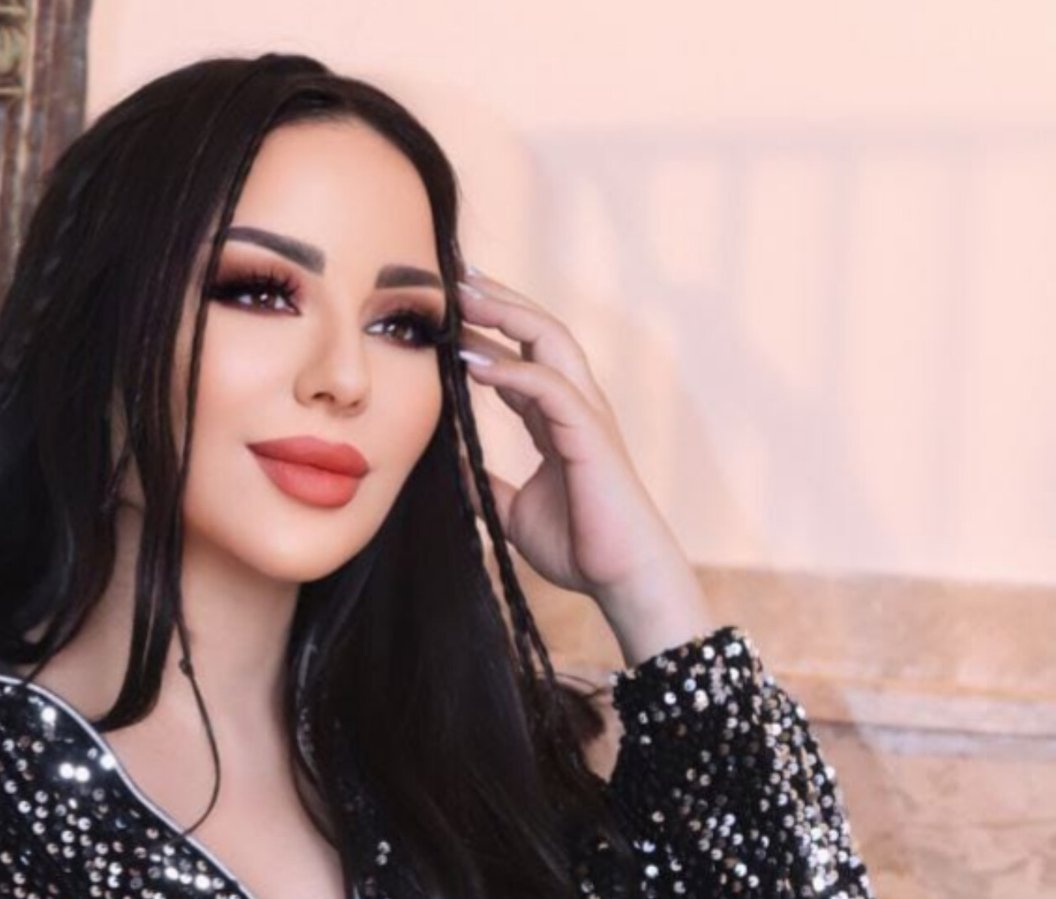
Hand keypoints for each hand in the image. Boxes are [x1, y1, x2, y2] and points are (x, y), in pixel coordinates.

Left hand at [453, 266, 705, 634]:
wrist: (622, 580)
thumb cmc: (580, 546)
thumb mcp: (511, 509)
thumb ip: (484, 483)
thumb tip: (447, 469)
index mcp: (557, 418)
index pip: (520, 356)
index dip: (484, 330)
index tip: (444, 306)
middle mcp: (575, 405)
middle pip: (538, 332)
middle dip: (496, 301)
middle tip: (453, 275)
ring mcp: (587, 415)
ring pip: (549, 342)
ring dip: (505, 315)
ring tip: (462, 296)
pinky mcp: (590, 435)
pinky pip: (549, 387)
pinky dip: (511, 370)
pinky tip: (473, 361)